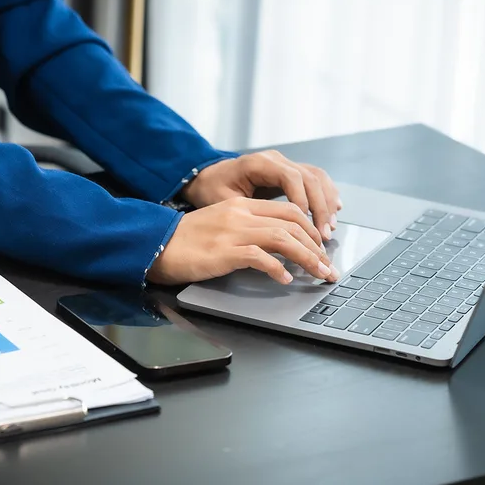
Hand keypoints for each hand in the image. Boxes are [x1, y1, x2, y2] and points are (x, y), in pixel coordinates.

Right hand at [147, 197, 339, 285]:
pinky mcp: (224, 251)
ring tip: (318, 274)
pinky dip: (277, 269)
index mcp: (242, 205)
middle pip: (293, 223)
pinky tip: (285, 279)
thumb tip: (278, 247)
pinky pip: (260, 258)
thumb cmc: (186, 240)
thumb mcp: (221, 224)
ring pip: (283, 239)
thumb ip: (248, 228)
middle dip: (316, 247)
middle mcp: (241, 214)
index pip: (289, 211)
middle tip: (328, 266)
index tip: (320, 248)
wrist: (156, 244)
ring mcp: (233, 232)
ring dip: (306, 258)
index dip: (311, 229)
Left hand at [181, 150, 342, 240]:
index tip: (307, 226)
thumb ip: (247, 212)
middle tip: (323, 235)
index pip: (291, 178)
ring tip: (330, 227)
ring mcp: (284, 164)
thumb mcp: (222, 201)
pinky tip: (335, 210)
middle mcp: (275, 160)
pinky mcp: (289, 172)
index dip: (303, 201)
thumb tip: (271, 233)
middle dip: (320, 208)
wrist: (207, 177)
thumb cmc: (212, 189)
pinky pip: (315, 179)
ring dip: (327, 203)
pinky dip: (326, 195)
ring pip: (316, 178)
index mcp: (259, 163)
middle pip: (309, 178)